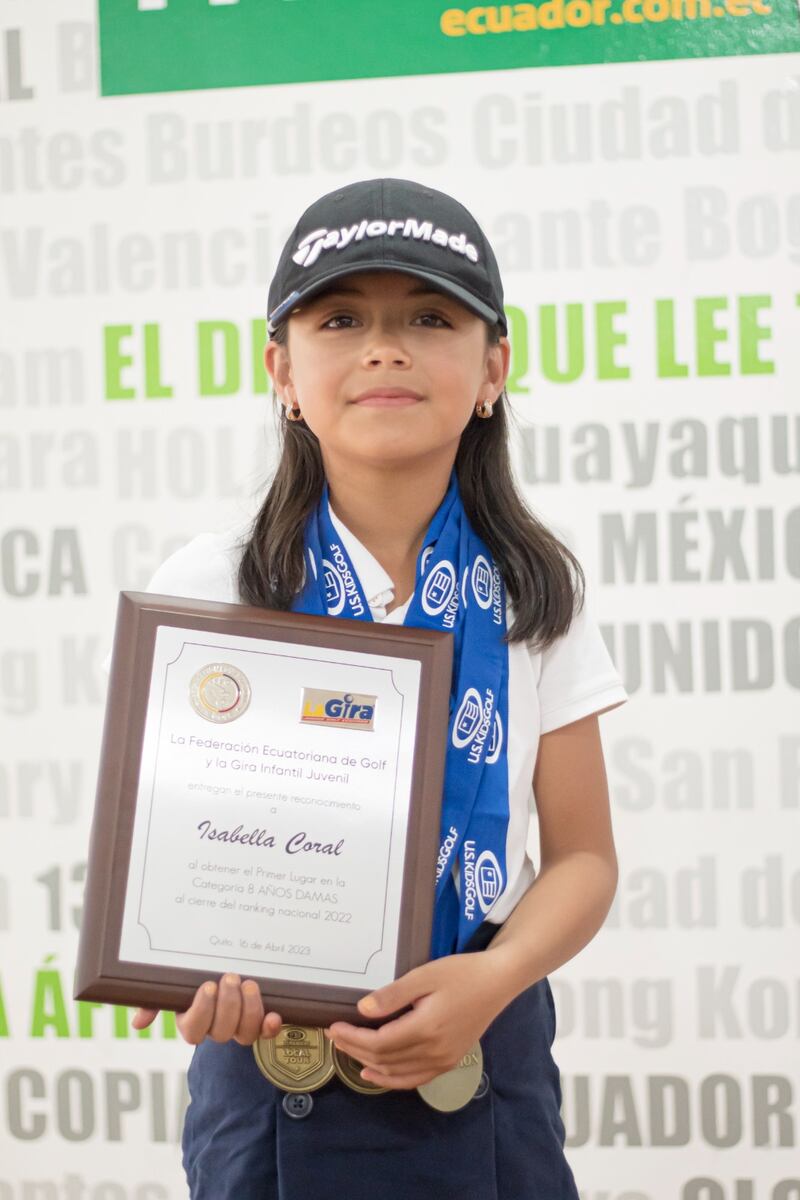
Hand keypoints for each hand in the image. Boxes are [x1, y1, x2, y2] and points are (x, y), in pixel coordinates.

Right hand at [132, 973, 282, 1045]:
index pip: (193, 1030)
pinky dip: (270, 1026)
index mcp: (192, 1022)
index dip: (202, 1011)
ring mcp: (239, 1028)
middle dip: (228, 1004)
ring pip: (244, 1034)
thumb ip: (154, 1001)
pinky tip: (274, 1015)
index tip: (208, 986)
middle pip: (222, 1032)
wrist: (224, 973)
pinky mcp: (260, 1024)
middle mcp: (216, 1029)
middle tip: (231, 977)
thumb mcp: (174, 986)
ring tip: (250, 985)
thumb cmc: (194, 981)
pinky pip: (266, 1033)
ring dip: (249, 1010)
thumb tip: (137, 1023)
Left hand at [325, 951, 509, 1089]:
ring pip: (397, 1073)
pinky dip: (392, 1079)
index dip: (353, 1038)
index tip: (334, 1027)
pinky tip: (376, 1073)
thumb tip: (363, 1011)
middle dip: (355, 1050)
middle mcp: (434, 1052)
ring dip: (369, 1065)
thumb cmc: (461, 973)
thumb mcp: (425, 975)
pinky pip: (415, 1079)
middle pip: (384, 1059)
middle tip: (335, 1037)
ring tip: (348, 1053)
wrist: (498, 982)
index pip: (378, 1043)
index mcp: (426, 1029)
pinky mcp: (449, 1061)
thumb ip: (393, 995)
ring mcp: (443, 1061)